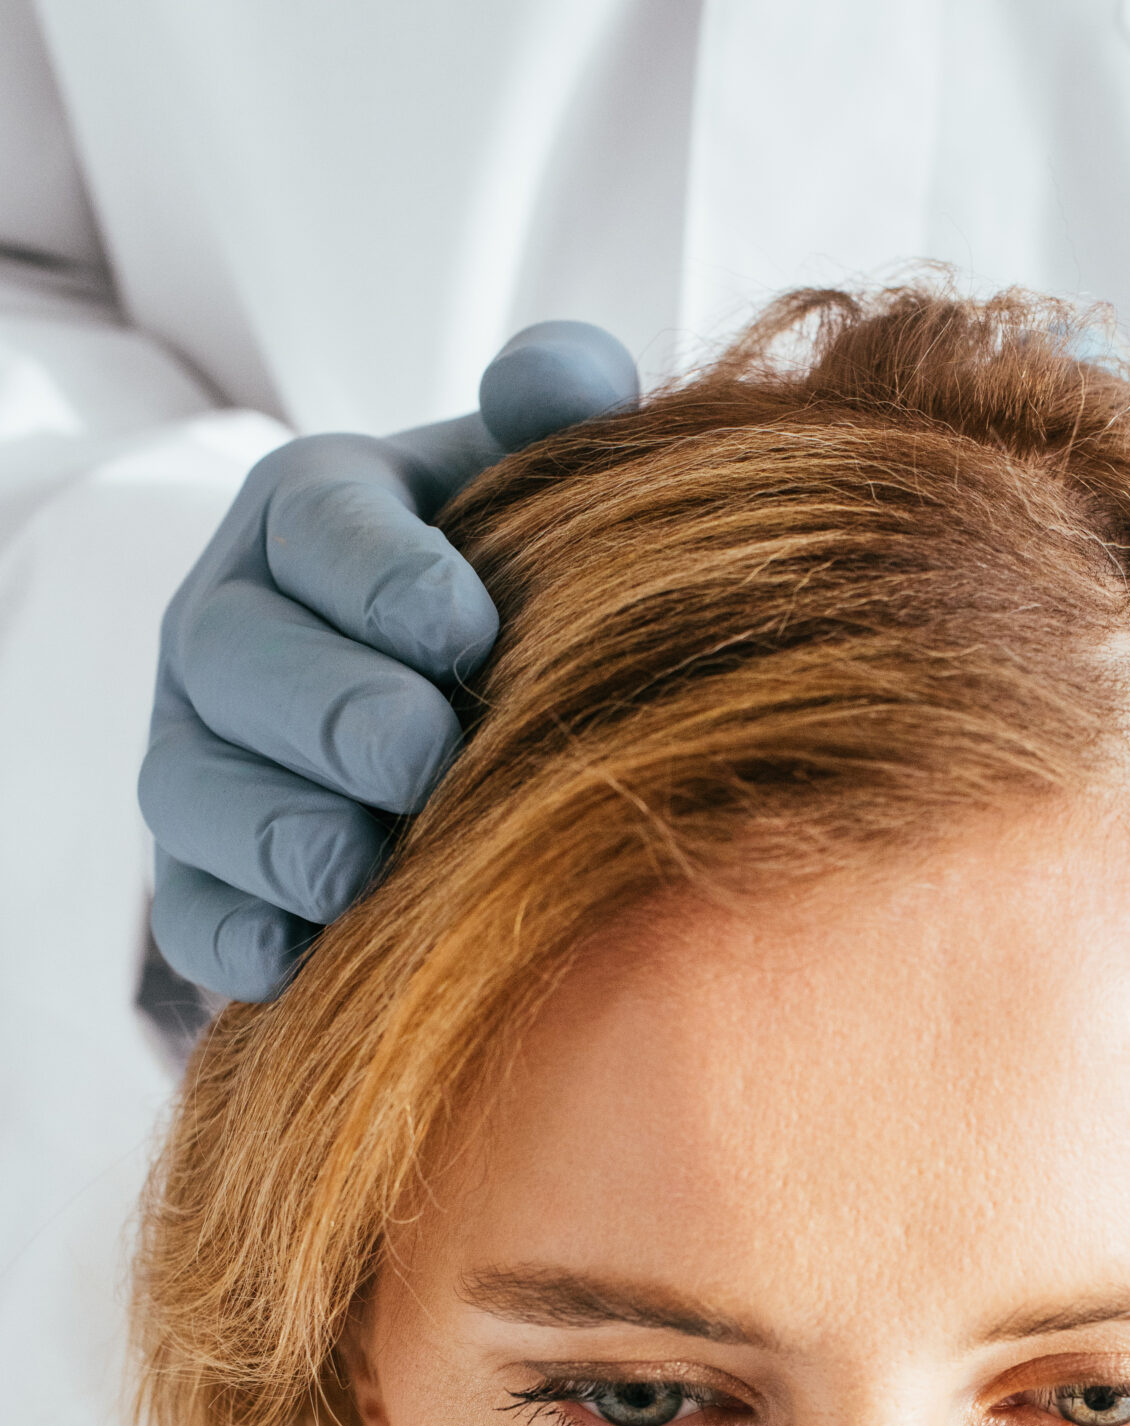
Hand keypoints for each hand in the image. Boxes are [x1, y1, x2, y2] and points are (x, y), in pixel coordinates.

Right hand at [140, 322, 639, 1000]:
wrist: (451, 703)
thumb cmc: (501, 578)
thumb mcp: (525, 480)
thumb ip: (554, 407)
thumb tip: (559, 380)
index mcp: (307, 515)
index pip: (317, 524)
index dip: (381, 576)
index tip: (468, 629)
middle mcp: (228, 629)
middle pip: (238, 659)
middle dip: (326, 709)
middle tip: (420, 752)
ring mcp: (203, 756)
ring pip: (197, 792)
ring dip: (274, 832)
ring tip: (357, 864)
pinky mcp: (204, 873)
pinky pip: (191, 914)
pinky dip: (235, 941)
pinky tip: (295, 962)